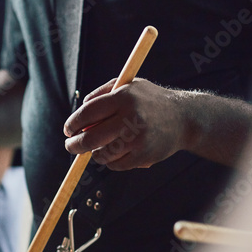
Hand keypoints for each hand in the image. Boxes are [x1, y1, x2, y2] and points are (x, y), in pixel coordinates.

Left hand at [64, 78, 188, 169]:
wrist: (183, 118)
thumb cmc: (149, 101)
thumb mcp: (128, 86)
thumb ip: (102, 94)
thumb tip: (80, 112)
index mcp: (124, 97)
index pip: (88, 113)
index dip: (73, 124)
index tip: (68, 130)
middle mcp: (131, 118)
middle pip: (91, 138)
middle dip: (75, 145)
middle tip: (71, 146)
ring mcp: (138, 139)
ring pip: (102, 154)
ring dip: (96, 153)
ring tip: (100, 147)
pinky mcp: (144, 156)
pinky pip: (115, 165)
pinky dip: (111, 161)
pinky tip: (118, 152)